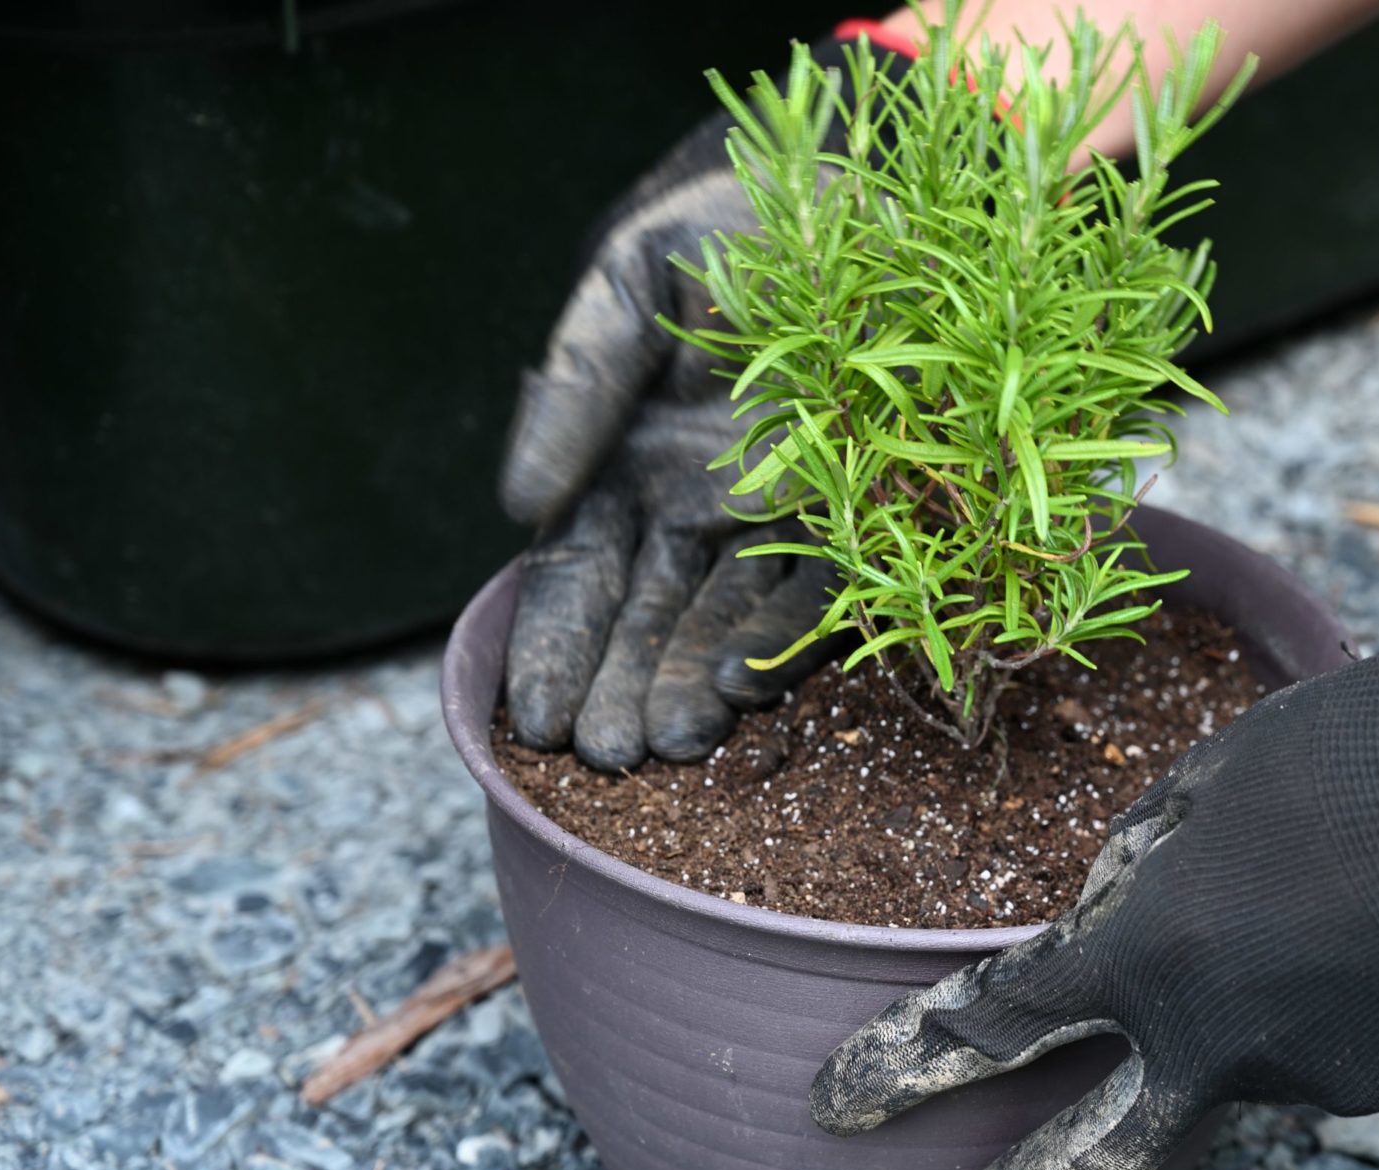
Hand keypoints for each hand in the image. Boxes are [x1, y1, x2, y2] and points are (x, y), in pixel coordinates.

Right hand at [498, 107, 840, 768]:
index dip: (553, 648)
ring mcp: (777, 523)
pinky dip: (780, 641)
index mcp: (630, 469)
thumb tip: (518, 503)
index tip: (536, 717)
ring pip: (722, 626)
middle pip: (647, 622)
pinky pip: (819, 595)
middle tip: (606, 756)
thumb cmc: (736, 233)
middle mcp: (698, 512)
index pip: (579, 579)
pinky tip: (741, 685)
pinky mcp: (859, 518)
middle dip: (621, 690)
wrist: (860, 203)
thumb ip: (576, 382)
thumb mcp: (631, 287)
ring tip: (666, 742)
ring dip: (688, 687)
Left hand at [810, 615, 1378, 1169]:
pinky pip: (1321, 1043)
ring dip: (1233, 1010)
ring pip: (1234, 1061)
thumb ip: (1145, 858)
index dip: (906, 1067)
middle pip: (1099, 1151)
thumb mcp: (1221, 769)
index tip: (844, 1101)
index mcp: (1156, 957)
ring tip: (1303, 897)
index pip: (993, 1029)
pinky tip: (1371, 918)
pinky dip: (1317, 997)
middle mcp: (1226, 1050)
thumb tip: (1118, 911)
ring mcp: (1320, 1082)